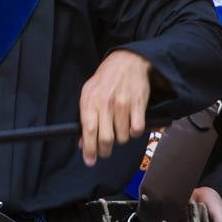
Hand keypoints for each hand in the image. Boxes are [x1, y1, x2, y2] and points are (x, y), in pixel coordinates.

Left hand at [78, 49, 151, 166]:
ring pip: (123, 136)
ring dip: (121, 139)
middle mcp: (106, 103)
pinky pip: (137, 129)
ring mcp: (123, 103)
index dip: (89, 149)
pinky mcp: (139, 103)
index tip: (90, 161)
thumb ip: (85, 118)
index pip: (88, 131)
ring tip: (118, 130)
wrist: (127, 61)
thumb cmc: (105, 79)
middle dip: (105, 150)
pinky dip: (134, 133)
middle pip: (106, 139)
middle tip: (105, 151)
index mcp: (90, 100)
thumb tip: (82, 143)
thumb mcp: (88, 93)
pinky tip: (130, 125)